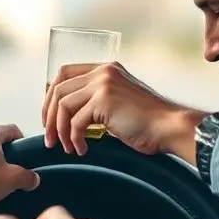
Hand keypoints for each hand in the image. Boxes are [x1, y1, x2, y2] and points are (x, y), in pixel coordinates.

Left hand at [42, 62, 204, 161]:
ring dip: (60, 130)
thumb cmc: (148, 123)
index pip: (64, 73)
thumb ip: (96, 101)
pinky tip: (82, 150)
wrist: (169, 127)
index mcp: (106, 69)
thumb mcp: (118, 103)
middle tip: (50, 137)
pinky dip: (74, 138)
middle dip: (49, 116)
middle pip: (58, 88)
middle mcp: (103, 71)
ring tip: (67, 147)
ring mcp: (103, 83)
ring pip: (63, 105)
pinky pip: (76, 121)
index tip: (49, 118)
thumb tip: (67, 116)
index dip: (50, 96)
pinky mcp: (104, 100)